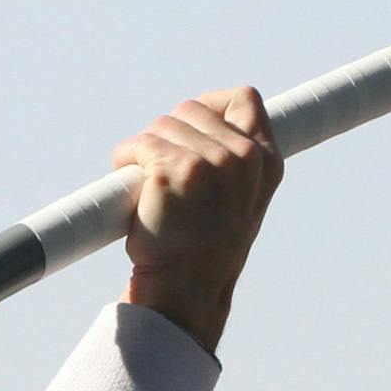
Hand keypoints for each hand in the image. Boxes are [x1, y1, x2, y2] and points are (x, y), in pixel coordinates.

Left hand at [115, 87, 282, 352]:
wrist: (186, 290)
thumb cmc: (206, 250)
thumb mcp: (242, 202)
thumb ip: (235, 162)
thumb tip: (204, 120)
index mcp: (265, 162)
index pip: (245, 99)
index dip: (212, 103)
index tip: (192, 122)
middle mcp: (241, 158)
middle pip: (191, 110)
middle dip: (168, 133)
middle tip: (161, 170)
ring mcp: (206, 162)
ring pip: (160, 125)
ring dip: (144, 149)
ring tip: (147, 186)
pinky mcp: (170, 169)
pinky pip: (137, 145)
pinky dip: (125, 159)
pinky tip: (129, 183)